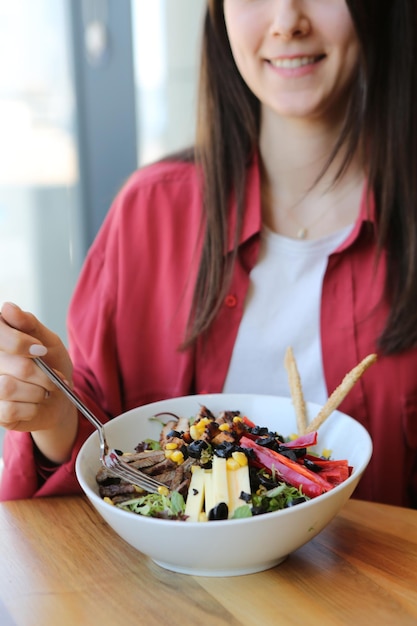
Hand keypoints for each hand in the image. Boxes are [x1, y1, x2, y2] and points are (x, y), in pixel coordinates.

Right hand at [0, 302, 77, 463]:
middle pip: (13, 365)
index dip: (19, 343)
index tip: (41, 350)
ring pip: (8, 388)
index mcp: (0, 338)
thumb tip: (8, 308)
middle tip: (54, 376)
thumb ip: (29, 324)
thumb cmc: (51, 365)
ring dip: (37, 392)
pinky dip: (31, 408)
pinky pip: (9, 410)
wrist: (59, 400)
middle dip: (42, 374)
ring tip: (45, 391)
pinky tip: (33, 404)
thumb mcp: (48, 340)